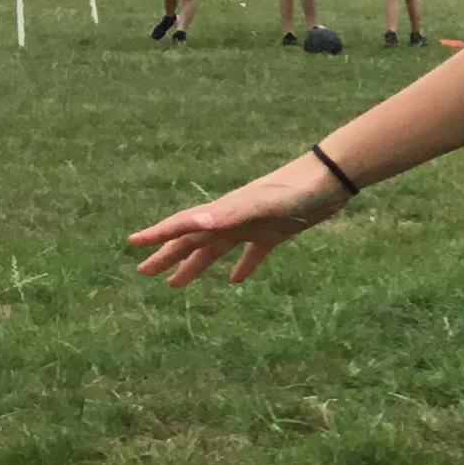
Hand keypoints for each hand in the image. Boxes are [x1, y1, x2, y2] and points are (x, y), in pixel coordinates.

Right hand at [128, 159, 350, 288]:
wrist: (330, 180)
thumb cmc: (297, 189)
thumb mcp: (264, 203)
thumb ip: (231, 213)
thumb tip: (196, 222)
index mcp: (224, 212)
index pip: (184, 225)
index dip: (158, 235)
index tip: (133, 243)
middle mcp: (233, 219)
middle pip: (193, 240)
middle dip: (168, 256)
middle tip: (144, 272)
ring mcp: (253, 226)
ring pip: (217, 249)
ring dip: (196, 265)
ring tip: (176, 284)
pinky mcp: (275, 233)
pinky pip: (253, 254)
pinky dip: (242, 267)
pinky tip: (236, 281)